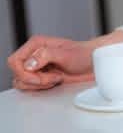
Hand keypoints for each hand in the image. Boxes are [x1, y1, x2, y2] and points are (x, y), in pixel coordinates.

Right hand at [6, 30, 122, 90]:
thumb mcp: (67, 54)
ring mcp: (37, 66)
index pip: (14, 61)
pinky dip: (41, 88)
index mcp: (36, 44)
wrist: (97, 63)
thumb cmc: (86, 54)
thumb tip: (29, 63)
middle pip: (17, 73)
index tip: (41, 76)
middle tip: (54, 78)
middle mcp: (34, 54)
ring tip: (56, 78)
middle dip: (34, 80)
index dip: (24, 72)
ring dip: (38, 85)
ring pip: (22, 82)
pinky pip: (30, 87)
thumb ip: (46, 56)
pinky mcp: (41, 76)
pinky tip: (56, 81)